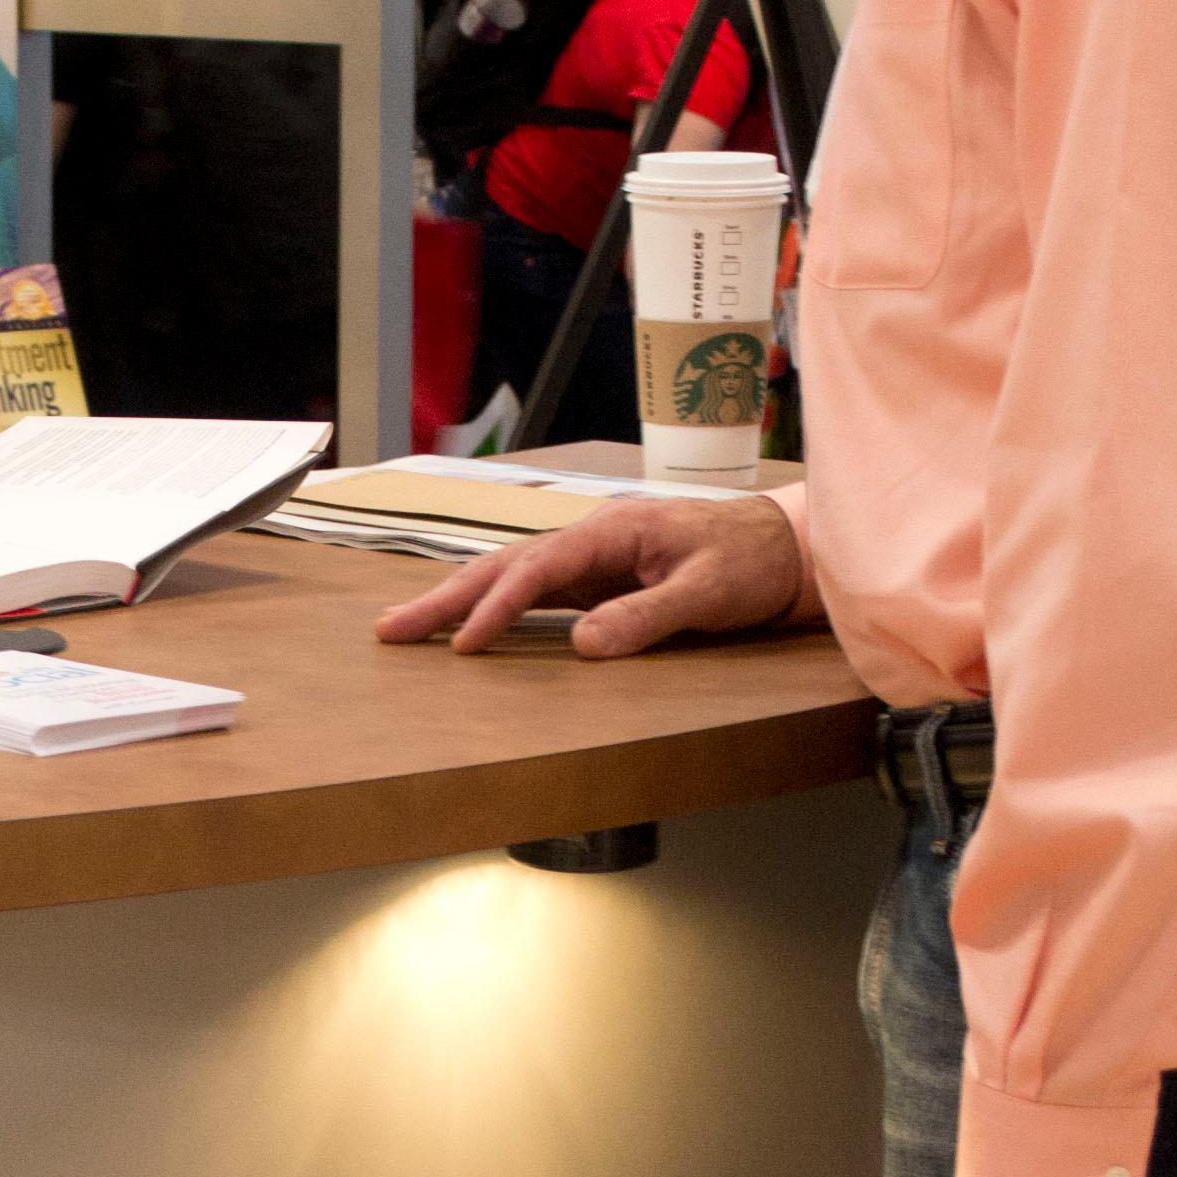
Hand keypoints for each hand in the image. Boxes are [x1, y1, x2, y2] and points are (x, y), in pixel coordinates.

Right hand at [376, 491, 808, 659]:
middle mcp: (594, 538)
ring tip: (408, 625)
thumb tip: (581, 645)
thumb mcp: (707, 594)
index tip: (463, 644)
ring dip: (460, 599)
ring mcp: (595, 556)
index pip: (538, 571)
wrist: (786, 547)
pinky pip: (536, 590)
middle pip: (506, 565)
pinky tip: (468, 622)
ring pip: (513, 575)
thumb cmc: (752, 562)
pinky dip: (495, 605)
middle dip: (446, 597)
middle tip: (391, 628)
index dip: (496, 607)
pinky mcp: (601, 576)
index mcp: (614, 531)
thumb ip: (646, 617)